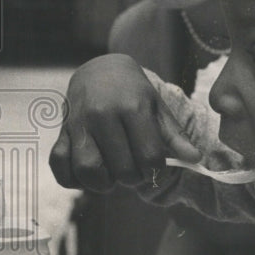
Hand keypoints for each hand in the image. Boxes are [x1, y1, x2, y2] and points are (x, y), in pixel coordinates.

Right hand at [50, 54, 201, 191]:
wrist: (99, 70)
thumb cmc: (133, 93)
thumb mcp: (156, 107)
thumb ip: (175, 135)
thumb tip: (195, 159)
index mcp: (132, 108)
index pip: (150, 156)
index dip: (156, 172)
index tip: (154, 169)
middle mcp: (102, 115)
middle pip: (122, 168)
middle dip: (133, 179)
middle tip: (135, 172)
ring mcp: (78, 123)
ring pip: (88, 170)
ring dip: (103, 184)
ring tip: (112, 176)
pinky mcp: (61, 131)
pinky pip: (59, 165)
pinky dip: (72, 179)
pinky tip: (88, 175)